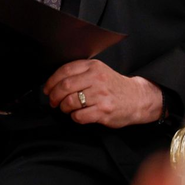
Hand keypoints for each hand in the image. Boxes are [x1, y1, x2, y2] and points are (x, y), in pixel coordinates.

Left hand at [43, 60, 162, 127]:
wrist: (138, 98)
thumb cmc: (114, 86)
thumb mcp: (99, 72)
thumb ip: (80, 73)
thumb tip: (53, 82)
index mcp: (94, 67)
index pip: (65, 70)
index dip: (51, 81)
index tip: (47, 89)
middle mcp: (97, 79)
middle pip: (65, 87)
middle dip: (54, 96)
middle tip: (53, 101)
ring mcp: (101, 95)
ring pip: (70, 102)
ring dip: (64, 108)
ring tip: (67, 108)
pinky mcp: (104, 111)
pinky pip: (79, 116)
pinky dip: (74, 117)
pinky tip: (78, 115)